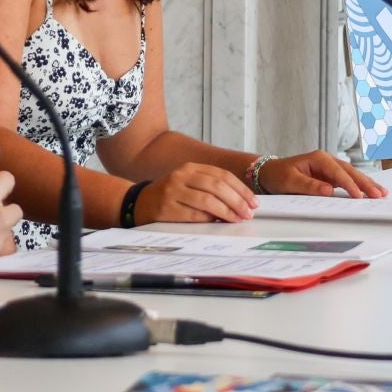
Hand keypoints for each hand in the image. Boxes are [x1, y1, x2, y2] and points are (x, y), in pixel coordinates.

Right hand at [134, 163, 256, 224]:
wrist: (138, 202)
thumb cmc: (170, 195)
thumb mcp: (189, 183)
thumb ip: (210, 188)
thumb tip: (240, 202)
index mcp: (190, 167)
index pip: (222, 175)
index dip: (240, 189)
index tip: (253, 201)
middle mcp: (180, 176)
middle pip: (216, 186)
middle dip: (237, 201)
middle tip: (248, 213)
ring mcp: (172, 192)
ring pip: (207, 200)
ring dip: (226, 211)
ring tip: (238, 219)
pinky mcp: (165, 209)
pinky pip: (193, 215)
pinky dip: (209, 219)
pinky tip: (219, 223)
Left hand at [256, 151, 386, 198]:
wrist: (270, 173)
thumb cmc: (278, 175)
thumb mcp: (290, 181)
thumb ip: (309, 185)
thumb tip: (328, 190)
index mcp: (318, 158)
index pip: (338, 172)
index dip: (349, 184)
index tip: (358, 196)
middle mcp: (327, 160)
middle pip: (350, 171)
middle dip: (365, 183)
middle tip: (378, 195)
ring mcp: (330, 168)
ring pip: (352, 175)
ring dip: (366, 184)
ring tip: (382, 193)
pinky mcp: (330, 176)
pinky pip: (348, 181)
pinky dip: (360, 186)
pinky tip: (371, 192)